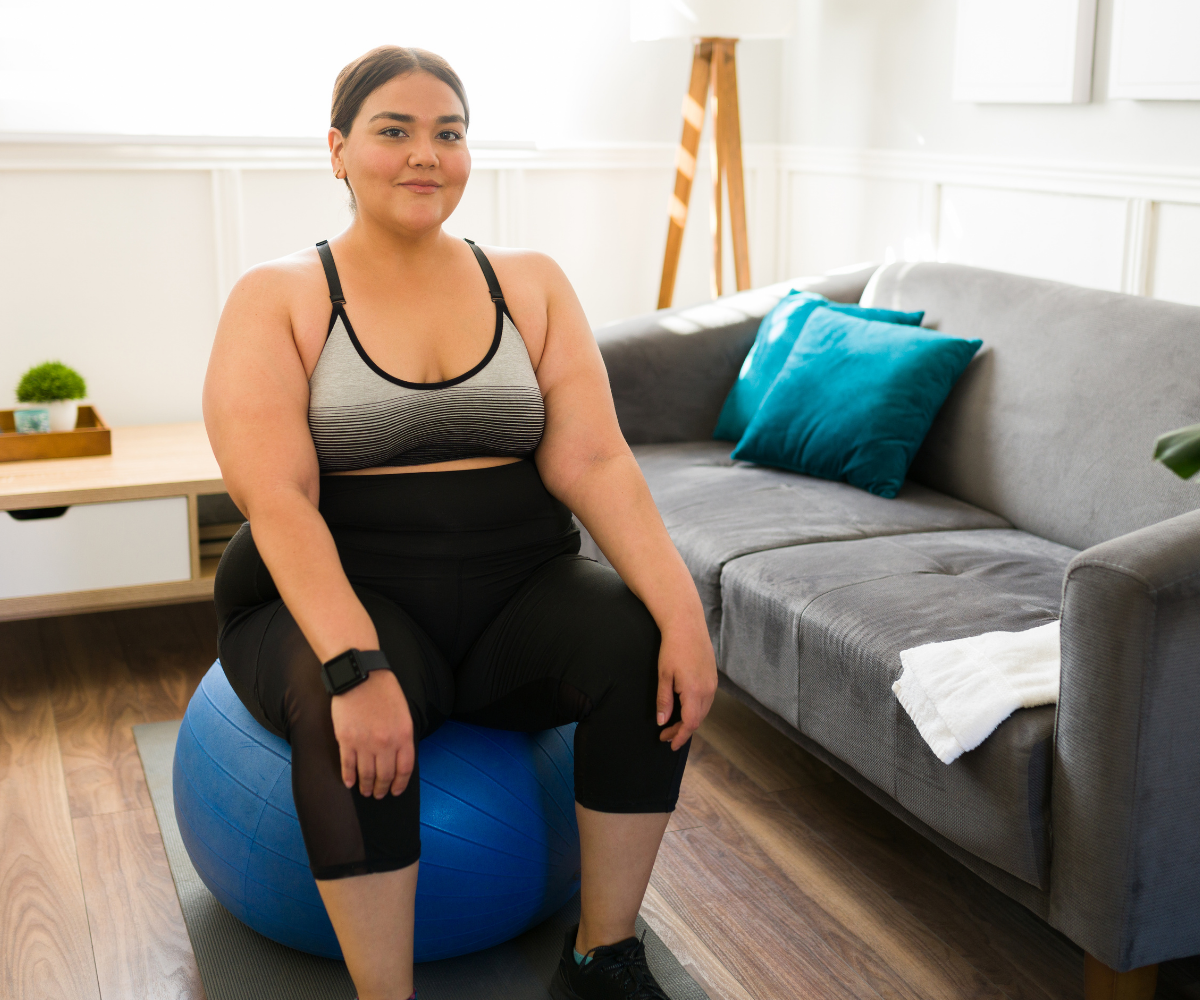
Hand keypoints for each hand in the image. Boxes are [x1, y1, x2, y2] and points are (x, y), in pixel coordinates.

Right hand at [330, 668, 414, 798]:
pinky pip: (348, 766)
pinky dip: (349, 778)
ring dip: (366, 787)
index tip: (395, 791)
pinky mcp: (346, 740)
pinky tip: (350, 783)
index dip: (400, 784)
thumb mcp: (403, 713)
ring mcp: (365, 743)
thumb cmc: (384, 691)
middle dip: (382, 789)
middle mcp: (386, 743)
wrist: (360, 675)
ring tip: (365, 792)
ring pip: (366, 775)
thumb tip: (398, 758)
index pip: (404, 769)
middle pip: (385, 776)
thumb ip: (402, 736)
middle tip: (379, 795)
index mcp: (404, 735)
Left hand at [656, 620, 716, 750]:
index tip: (669, 744)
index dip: (680, 737)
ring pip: (703, 711)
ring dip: (689, 721)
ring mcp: (713, 684)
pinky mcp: (713, 678)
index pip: (690, 724)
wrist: (687, 625)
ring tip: (673, 724)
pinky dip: (696, 710)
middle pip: (697, 720)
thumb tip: (662, 722)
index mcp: (694, 691)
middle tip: (665, 735)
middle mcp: (708, 690)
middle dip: (682, 731)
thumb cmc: (673, 648)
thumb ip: (664, 701)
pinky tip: (684, 709)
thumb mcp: (663, 676)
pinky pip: (706, 701)